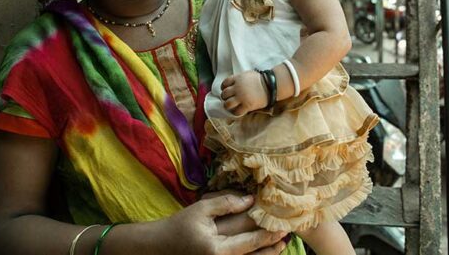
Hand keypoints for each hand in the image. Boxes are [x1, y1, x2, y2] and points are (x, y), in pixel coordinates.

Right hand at [161, 193, 287, 254]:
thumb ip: (226, 203)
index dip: (268, 233)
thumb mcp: (200, 210)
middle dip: (272, 246)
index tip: (284, 225)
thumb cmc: (179, 226)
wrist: (160, 247)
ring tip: (281, 246)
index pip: (250, 240)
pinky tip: (262, 252)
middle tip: (287, 235)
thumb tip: (251, 200)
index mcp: (217, 248)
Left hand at [221, 71, 267, 115]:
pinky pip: (236, 112)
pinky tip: (239, 110)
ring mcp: (241, 97)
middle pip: (224, 94)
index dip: (224, 87)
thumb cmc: (261, 79)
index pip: (224, 83)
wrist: (271, 86)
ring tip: (232, 106)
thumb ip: (239, 79)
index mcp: (237, 79)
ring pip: (227, 104)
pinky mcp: (247, 105)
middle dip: (225, 97)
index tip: (227, 90)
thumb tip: (233, 84)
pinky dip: (236, 112)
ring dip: (228, 106)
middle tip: (230, 99)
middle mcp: (237, 88)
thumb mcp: (248, 75)